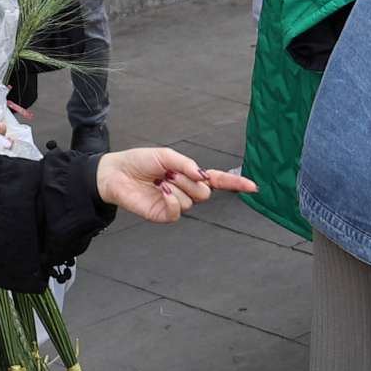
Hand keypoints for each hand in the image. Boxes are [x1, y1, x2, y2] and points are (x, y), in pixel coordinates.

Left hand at [94, 146, 257, 222]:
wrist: (116, 174)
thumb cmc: (139, 162)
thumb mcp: (166, 155)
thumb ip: (187, 164)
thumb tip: (203, 175)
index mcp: (190, 175)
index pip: (219, 180)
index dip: (236, 183)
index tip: (253, 186)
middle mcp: (186, 190)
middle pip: (205, 192)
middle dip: (191, 180)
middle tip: (171, 173)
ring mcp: (176, 204)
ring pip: (191, 200)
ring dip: (177, 187)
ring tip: (160, 181)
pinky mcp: (164, 214)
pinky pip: (178, 210)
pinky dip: (172, 199)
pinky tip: (161, 190)